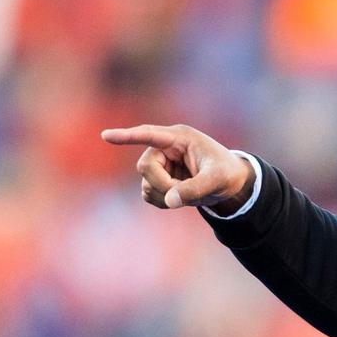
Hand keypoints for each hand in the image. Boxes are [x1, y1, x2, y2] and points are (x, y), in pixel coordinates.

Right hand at [101, 124, 255, 215]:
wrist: (230, 182)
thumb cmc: (226, 173)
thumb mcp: (217, 180)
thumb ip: (195, 189)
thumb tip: (170, 200)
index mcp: (180, 137)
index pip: (149, 134)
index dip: (127, 136)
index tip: (106, 135)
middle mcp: (165, 148)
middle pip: (145, 166)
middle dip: (163, 184)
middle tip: (184, 192)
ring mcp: (160, 164)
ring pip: (146, 183)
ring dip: (165, 194)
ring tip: (189, 193)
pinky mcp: (158, 179)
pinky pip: (148, 194)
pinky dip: (162, 201)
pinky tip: (179, 199)